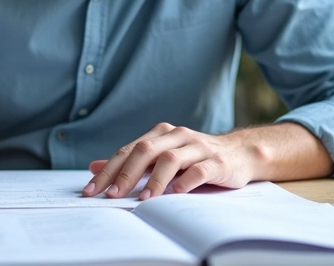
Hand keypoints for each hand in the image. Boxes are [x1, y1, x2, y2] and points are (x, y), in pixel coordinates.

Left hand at [82, 123, 255, 200]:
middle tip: (112, 195)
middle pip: (146, 151)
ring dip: (154, 180)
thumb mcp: (162, 157)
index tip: (92, 189)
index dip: (109, 169)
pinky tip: (177, 193)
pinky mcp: (218, 162)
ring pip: (171, 159)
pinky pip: (200, 170)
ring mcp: (199, 148)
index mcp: (162, 134)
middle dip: (126, 174)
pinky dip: (187, 181)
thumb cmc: (196, 158)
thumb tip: (93, 167)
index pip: (129, 150)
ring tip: (143, 199)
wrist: (241, 154)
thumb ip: (131, 162)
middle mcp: (178, 136)